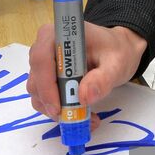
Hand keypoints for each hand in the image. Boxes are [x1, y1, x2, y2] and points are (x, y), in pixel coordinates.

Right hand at [27, 20, 147, 118]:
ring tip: (86, 118)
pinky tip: (81, 114)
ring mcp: (44, 64)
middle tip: (77, 119)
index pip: (41, 59)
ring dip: (58, 110)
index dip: (46, 85)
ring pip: (38, 93)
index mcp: (57, 35)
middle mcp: (44, 47)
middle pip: (37, 80)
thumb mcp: (116, 63)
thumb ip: (102, 79)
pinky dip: (60, 111)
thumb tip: (84, 97)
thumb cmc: (115, 50)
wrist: (117, 51)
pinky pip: (45, 98)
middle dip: (53, 104)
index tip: (59, 108)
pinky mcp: (46, 78)